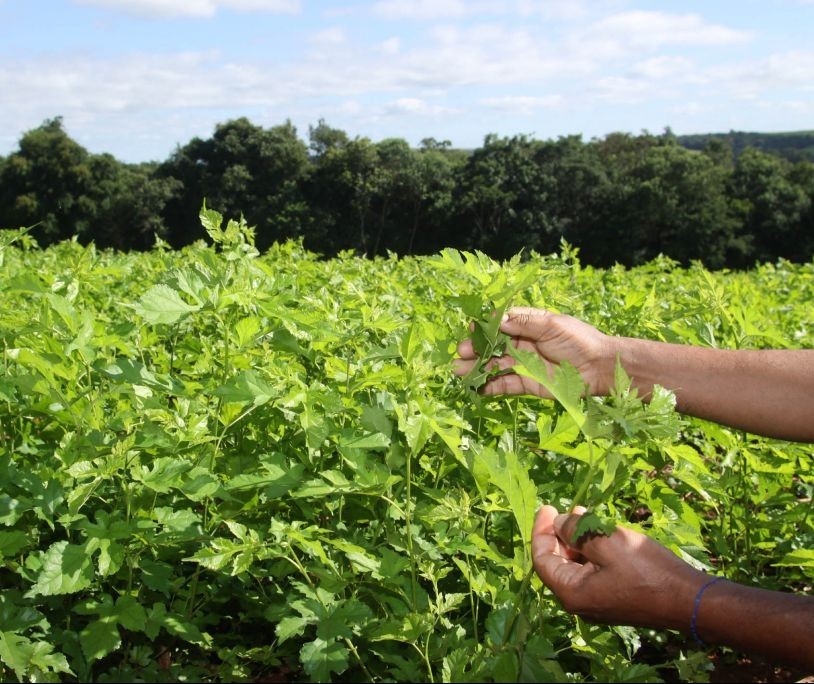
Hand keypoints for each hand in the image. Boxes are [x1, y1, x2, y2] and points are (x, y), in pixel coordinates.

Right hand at [453, 307, 616, 396]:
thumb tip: (497, 320)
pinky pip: (505, 384)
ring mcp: (524, 365)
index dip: (486, 327)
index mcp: (528, 326)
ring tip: (458, 371)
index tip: (473, 329)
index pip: (501, 324)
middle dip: (476, 349)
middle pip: (493, 346)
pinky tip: (476, 387)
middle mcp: (523, 344)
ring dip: (477, 368)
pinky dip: (490, 386)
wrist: (600, 368)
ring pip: (495, 366)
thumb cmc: (579, 340)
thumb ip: (524, 322)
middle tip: (461, 352)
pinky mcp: (528, 384)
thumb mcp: (552, 324)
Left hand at [531, 506, 705, 629]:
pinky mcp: (614, 598)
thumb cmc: (647, 570)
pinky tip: (601, 532)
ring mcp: (598, 603)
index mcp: (572, 593)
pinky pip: (593, 571)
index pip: (542, 559)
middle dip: (560, 533)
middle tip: (568, 508)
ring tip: (584, 514)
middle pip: (557, 562)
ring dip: (577, 539)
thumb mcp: (607, 542)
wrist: (690, 600)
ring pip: (576, 565)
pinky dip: (592, 550)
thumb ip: (576, 531)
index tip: (548, 507)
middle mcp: (580, 603)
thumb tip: (559, 523)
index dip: (541, 530)